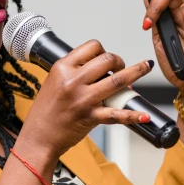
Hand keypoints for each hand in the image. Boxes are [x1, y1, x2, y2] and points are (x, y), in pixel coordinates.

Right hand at [18, 39, 153, 165]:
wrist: (38, 137)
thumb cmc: (46, 111)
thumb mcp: (53, 82)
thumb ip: (73, 72)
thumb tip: (100, 67)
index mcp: (62, 68)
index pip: (92, 47)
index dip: (104, 51)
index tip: (106, 59)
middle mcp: (73, 81)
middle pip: (107, 59)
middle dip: (119, 61)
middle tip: (120, 69)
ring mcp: (83, 99)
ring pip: (117, 80)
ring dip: (136, 72)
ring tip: (145, 67)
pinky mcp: (90, 117)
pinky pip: (116, 114)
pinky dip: (133, 115)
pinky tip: (144, 114)